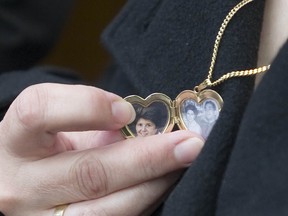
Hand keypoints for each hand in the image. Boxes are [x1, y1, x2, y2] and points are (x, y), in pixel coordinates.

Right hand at [0, 83, 203, 215]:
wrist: (21, 178)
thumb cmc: (47, 143)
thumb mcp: (60, 124)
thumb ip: (92, 118)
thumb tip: (146, 130)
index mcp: (16, 140)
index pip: (39, 113)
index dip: (87, 107)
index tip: (127, 111)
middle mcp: (21, 185)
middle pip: (89, 173)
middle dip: (148, 158)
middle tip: (189, 144)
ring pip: (107, 210)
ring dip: (153, 184)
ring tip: (183, 163)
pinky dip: (145, 201)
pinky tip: (163, 183)